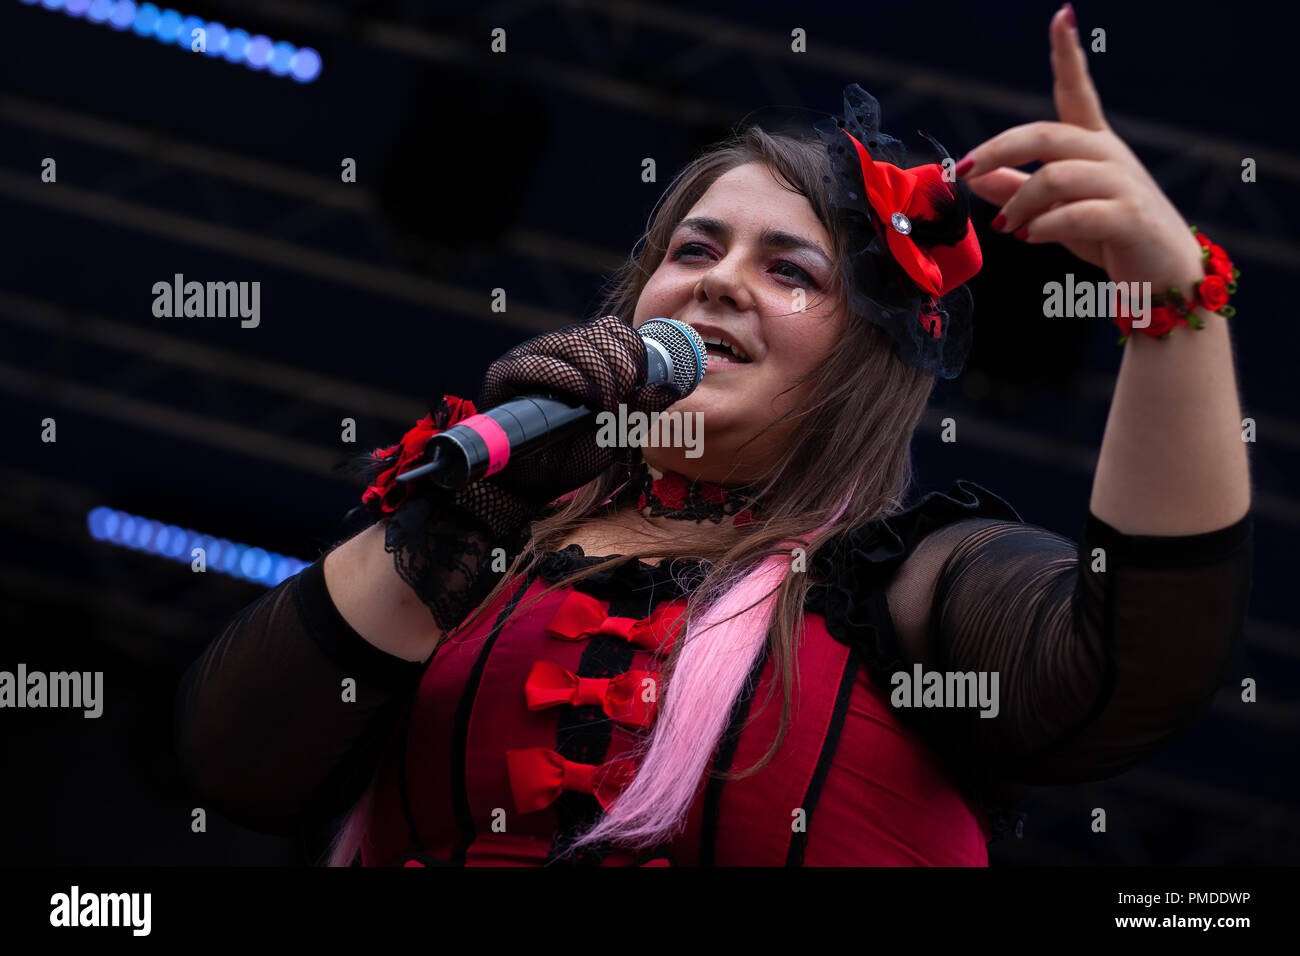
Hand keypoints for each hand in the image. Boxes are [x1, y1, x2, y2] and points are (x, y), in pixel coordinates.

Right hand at [479, 315, 679, 505]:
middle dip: (623, 364)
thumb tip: (670, 388)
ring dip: (602, 373)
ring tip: (611, 407)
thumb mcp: (616, 435)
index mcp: (583, 357)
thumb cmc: (572, 457)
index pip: (614, 329)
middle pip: (598, 331)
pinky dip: (574, 381)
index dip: (635, 349)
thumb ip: (641, 411)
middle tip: (628, 398)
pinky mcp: (504, 373)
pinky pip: (541, 363)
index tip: (643, 384)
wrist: (532, 486)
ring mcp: (528, 357)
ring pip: (573, 342)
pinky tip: (592, 402)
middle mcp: (556, 350)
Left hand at [956, 5, 1203, 291]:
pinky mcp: (1130, 218)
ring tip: (1005, 226)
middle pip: (1047, 135)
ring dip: (1020, 201)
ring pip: (1056, 176)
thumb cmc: (1110, 238)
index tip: (1061, 15)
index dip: (1069, 53)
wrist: (1164, 279)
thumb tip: (975, 177)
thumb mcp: (1057, 211)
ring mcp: (1123, 184)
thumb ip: (1018, 191)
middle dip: (998, 149)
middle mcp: (1109, 155)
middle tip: (964, 171)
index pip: (1078, 91)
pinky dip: (1045, 225)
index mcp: (1093, 146)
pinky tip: (1030, 236)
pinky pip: (1077, 213)